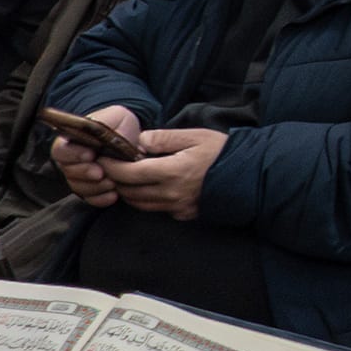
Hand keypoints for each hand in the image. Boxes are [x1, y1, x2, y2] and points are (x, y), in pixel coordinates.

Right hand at [50, 105, 144, 206]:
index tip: (90, 155)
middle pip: (68, 171)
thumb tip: (99, 136)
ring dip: (95, 187)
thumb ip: (105, 121)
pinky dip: (100, 199)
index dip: (73, 154)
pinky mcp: (92, 189)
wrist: (134, 142)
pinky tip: (113, 195)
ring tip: (112, 183)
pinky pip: (90, 199)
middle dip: (85, 173)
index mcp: (72, 140)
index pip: (61, 150)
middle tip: (100, 173)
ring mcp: (80, 176)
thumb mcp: (116, 116)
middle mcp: (72, 160)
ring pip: (78, 187)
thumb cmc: (121, 126)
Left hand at [101, 127, 227, 218]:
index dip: (111, 166)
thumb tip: (137, 141)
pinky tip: (147, 187)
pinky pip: (155, 209)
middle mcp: (171, 194)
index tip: (101, 158)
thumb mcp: (193, 136)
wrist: (249, 174)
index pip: (129, 173)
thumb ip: (162, 138)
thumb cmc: (222, 151)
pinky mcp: (183, 214)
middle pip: (129, 192)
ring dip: (127, 191)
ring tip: (124, 176)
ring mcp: (177, 207)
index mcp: (173, 171)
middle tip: (107, 167)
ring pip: (139, 204)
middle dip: (114, 179)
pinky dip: (144, 199)